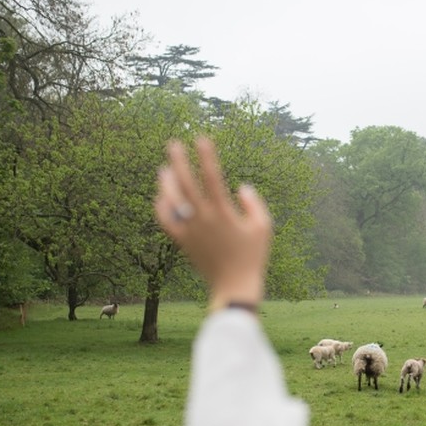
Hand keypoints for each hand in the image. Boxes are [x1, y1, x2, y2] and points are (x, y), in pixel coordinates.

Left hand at [154, 137, 272, 308]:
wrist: (233, 286)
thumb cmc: (253, 257)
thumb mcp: (264, 228)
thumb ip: (254, 204)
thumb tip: (241, 187)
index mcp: (223, 213)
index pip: (212, 177)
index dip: (206, 156)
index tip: (201, 139)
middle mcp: (203, 219)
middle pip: (186, 183)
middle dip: (178, 161)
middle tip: (172, 143)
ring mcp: (190, 230)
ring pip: (172, 200)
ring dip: (167, 182)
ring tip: (165, 168)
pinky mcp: (182, 242)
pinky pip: (166, 221)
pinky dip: (161, 207)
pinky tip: (161, 196)